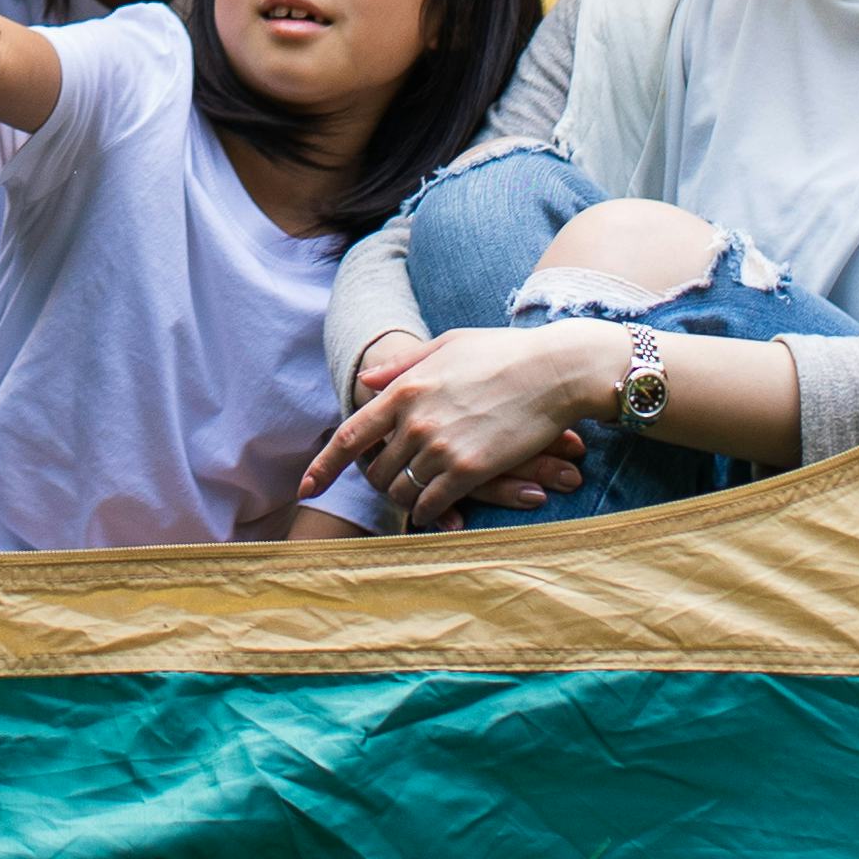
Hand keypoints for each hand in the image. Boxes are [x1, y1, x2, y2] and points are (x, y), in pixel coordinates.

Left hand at [310, 323, 616, 529]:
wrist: (553, 371)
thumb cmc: (503, 353)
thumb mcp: (446, 346)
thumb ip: (402, 365)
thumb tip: (367, 380)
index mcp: (404, 389)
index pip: (350, 436)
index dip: (324, 466)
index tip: (305, 488)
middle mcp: (414, 421)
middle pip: (377, 470)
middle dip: (380, 480)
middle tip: (396, 483)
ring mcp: (440, 447)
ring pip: (402, 492)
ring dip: (406, 498)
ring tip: (419, 496)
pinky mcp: (469, 470)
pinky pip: (432, 505)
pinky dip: (429, 512)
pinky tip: (437, 512)